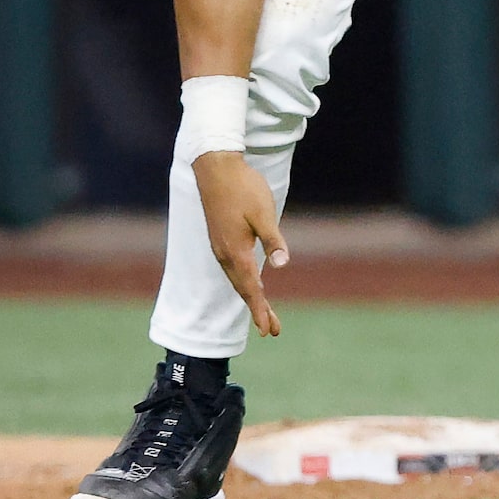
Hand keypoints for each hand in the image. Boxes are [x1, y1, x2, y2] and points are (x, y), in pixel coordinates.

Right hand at [193, 151, 286, 337]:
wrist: (216, 168)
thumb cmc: (243, 188)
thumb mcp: (264, 213)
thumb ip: (273, 240)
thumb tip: (282, 265)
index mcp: (236, 251)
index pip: (251, 288)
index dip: (260, 309)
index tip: (269, 330)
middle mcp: (225, 254)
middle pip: (243, 289)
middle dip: (258, 309)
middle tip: (272, 330)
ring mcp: (220, 247)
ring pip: (237, 280)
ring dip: (251, 297)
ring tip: (264, 313)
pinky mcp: (221, 239)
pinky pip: (233, 269)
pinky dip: (243, 282)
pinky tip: (250, 283)